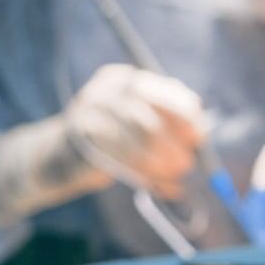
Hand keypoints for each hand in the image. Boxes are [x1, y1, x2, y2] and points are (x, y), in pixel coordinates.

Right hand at [0, 64, 204, 224]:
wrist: (60, 154)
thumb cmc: (115, 135)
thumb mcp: (140, 118)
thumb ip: (170, 119)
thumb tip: (204, 129)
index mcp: (123, 78)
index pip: (164, 92)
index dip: (186, 116)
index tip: (200, 136)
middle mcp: (104, 92)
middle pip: (149, 119)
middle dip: (173, 145)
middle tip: (186, 163)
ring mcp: (88, 116)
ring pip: (135, 143)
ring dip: (161, 164)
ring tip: (176, 176)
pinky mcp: (80, 143)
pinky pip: (121, 161)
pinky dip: (147, 176)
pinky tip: (164, 186)